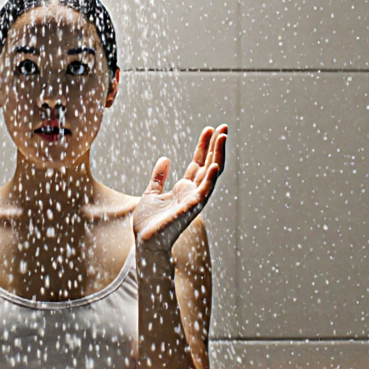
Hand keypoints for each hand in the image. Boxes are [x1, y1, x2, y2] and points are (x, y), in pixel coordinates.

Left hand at [133, 125, 226, 251]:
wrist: (145, 241)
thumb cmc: (149, 223)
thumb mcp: (151, 193)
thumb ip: (159, 177)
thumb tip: (165, 159)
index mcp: (184, 188)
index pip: (199, 162)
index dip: (204, 146)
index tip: (209, 129)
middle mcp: (193, 192)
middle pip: (209, 164)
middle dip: (216, 146)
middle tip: (223, 127)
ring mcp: (194, 199)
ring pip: (211, 173)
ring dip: (218, 155)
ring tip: (223, 136)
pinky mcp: (192, 207)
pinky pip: (205, 190)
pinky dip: (211, 177)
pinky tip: (215, 163)